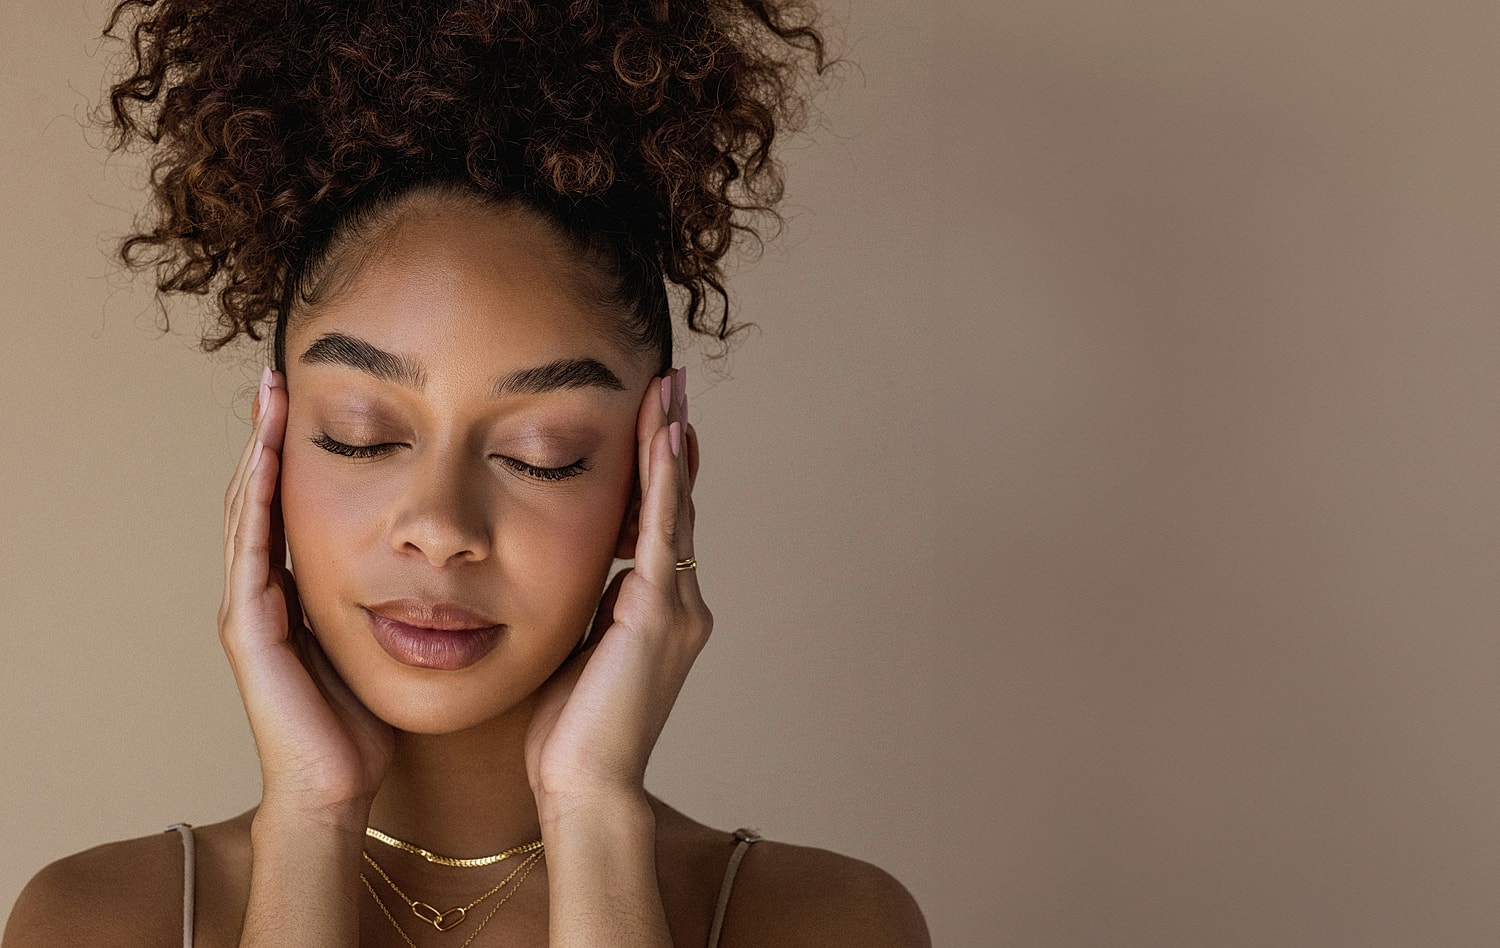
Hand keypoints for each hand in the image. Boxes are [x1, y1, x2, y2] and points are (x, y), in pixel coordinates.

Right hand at [220, 367, 392, 820]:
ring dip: (258, 456)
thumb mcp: (385, 639)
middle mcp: (264, 594)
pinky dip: (257, 504)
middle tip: (277, 379)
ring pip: (249, 514)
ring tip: (268, 401)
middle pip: (263, 497)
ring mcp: (250, 610)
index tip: (311, 398)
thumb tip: (446, 559)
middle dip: (269, 438)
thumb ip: (394, 597)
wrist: (337, 790)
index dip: (297, 455)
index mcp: (296, 593)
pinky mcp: (250, 631)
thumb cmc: (364, 724)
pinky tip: (266, 464)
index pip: (293, 506)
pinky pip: (252, 553)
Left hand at [524, 367, 709, 807]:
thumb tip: (574, 573)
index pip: (660, 526)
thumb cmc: (570, 735)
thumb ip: (586, 609)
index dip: (658, 472)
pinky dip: (664, 482)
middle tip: (671, 383)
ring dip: (671, 445)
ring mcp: (678, 608)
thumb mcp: (576, 652)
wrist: (585, 788)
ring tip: (670, 391)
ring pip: (676, 509)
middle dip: (672, 442)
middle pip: (677, 505)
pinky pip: (664, 532)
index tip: (655, 420)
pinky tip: (664, 437)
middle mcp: (681, 604)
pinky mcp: (659, 614)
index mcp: (659, 613)